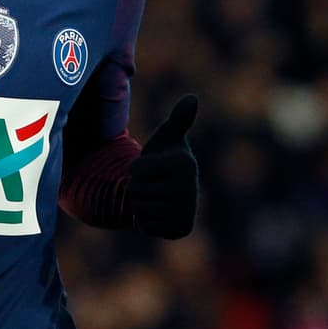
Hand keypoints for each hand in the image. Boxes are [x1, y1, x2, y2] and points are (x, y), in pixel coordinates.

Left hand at [128, 94, 198, 238]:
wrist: (169, 190)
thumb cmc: (164, 157)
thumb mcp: (166, 136)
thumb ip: (177, 118)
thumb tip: (192, 98)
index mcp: (184, 164)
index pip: (135, 169)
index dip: (135, 167)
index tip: (150, 166)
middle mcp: (190, 190)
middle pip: (136, 191)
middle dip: (138, 187)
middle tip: (152, 183)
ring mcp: (188, 212)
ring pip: (139, 210)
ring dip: (140, 204)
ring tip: (154, 196)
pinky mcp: (182, 230)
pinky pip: (146, 226)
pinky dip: (146, 221)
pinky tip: (158, 212)